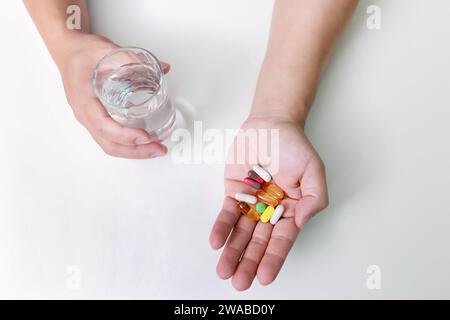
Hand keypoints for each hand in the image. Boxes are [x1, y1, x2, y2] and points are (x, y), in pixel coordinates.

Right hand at [59, 34, 170, 158]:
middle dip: (135, 151)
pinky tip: (143, 144)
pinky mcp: (95, 120)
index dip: (125, 134)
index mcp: (84, 98)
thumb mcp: (106, 51)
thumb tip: (163, 68)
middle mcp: (84, 113)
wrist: (69, 51)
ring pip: (109, 145)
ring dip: (133, 152)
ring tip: (154, 149)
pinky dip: (127, 146)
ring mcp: (88, 119)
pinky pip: (109, 140)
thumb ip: (134, 59)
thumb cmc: (82, 53)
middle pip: (108, 143)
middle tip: (157, 148)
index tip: (144, 136)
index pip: (103, 125)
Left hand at [209, 116, 328, 289]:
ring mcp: (252, 204)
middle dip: (249, 262)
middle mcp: (272, 211)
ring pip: (241, 232)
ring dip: (233, 252)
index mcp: (293, 210)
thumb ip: (314, 197)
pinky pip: (227, 213)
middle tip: (240, 283)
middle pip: (259, 241)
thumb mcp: (313, 169)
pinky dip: (222, 227)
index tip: (265, 277)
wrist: (270, 125)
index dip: (274, 258)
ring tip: (224, 270)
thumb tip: (302, 220)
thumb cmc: (294, 146)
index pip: (282, 239)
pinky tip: (216, 242)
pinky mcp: (234, 193)